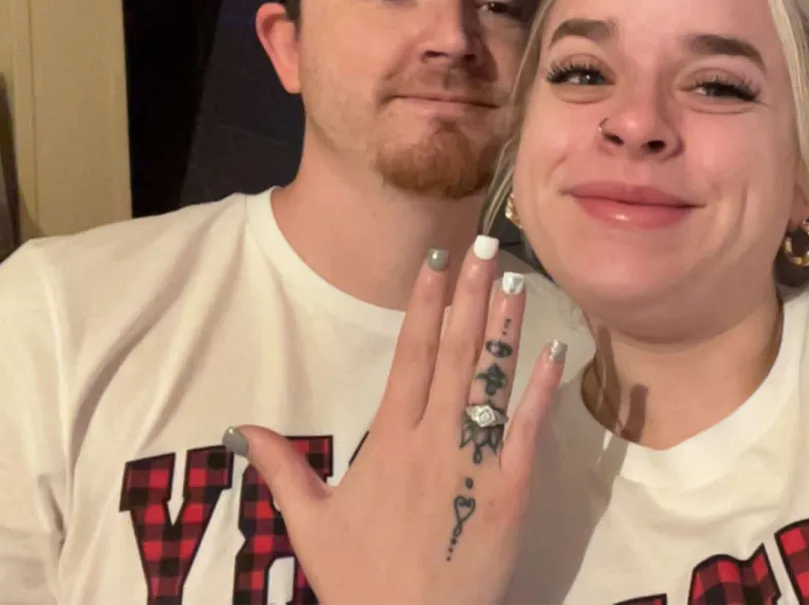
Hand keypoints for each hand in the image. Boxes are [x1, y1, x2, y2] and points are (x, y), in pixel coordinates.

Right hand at [222, 236, 567, 603]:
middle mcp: (435, 438)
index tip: (437, 262)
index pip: (410, 356)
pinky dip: (543, 388)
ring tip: (517, 281)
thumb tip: (243, 425)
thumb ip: (283, 469)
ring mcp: (477, 460)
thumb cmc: (361, 579)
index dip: (425, 306)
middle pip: (457, 354)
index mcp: (389, 440)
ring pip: (493, 381)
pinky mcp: (514, 488)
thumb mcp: (310, 524)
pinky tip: (554, 348)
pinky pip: (530, 429)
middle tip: (489, 247)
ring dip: (506, 328)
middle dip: (473, 296)